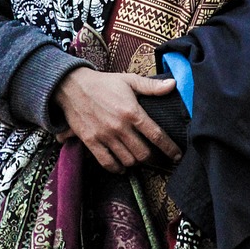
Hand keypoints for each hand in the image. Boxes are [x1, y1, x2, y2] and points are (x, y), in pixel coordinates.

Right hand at [53, 68, 180, 173]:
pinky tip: (121, 166)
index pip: (157, 135)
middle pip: (143, 153)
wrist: (72, 86)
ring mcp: (104, 136)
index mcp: (132, 112)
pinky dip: (117, 168)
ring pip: (127, 160)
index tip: (177, 156)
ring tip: (138, 158)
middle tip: (155, 157)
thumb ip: (152, 86)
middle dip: (153, 158)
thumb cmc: (104, 83)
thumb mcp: (129, 80)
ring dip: (135, 162)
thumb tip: (174, 85)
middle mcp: (120, 127)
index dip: (169, 148)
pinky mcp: (91, 141)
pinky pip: (107, 163)